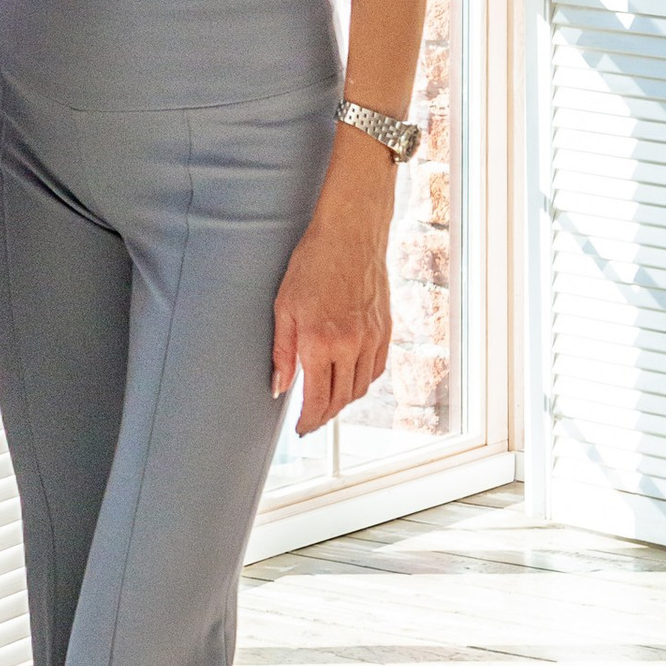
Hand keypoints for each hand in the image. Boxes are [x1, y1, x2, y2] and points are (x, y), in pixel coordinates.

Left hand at [272, 165, 394, 433]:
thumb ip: (282, 352)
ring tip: (326, 402)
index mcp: (319, 341)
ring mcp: (372, 339)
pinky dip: (361, 381)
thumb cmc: (312, 265)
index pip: (317, 398)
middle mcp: (349, 345)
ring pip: (360, 388)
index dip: (309, 420)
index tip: (301, 429)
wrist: (350, 236)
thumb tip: (280, 388)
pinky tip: (348, 378)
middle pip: (340, 399)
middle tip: (310, 420)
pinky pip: (375, 370)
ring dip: (343, 401)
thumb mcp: (284, 307)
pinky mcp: (386, 331)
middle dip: (324, 415)